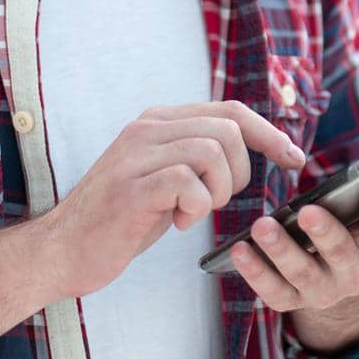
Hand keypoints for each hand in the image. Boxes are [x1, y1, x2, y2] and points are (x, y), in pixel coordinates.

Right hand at [35, 101, 305, 301]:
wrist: (64, 249)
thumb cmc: (121, 218)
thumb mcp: (165, 176)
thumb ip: (197, 154)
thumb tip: (249, 145)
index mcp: (159, 121)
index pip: (230, 110)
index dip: (270, 133)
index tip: (294, 158)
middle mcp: (147, 128)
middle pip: (229, 130)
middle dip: (239, 174)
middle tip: (215, 202)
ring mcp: (136, 154)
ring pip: (213, 152)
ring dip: (217, 192)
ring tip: (192, 213)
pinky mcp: (131, 187)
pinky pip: (189, 183)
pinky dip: (195, 208)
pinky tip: (176, 223)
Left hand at [232, 183, 358, 347]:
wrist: (339, 279)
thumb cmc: (356, 231)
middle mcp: (353, 274)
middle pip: (340, 254)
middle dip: (325, 232)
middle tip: (308, 210)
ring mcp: (322, 290)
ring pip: (302, 273)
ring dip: (281, 250)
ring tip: (261, 226)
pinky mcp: (293, 300)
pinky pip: (273, 291)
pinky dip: (255, 273)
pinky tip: (240, 251)